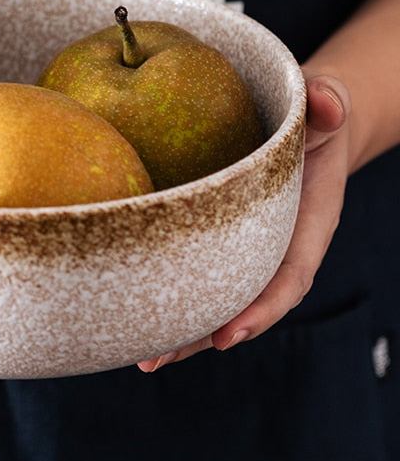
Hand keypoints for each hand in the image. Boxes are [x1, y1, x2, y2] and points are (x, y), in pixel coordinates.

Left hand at [137, 72, 350, 371]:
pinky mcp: (217, 235)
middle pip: (241, 301)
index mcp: (305, 224)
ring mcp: (245, 244)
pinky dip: (169, 290)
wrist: (303, 121)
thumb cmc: (314, 116)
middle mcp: (273, 244)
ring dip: (178, 328)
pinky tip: (131, 309)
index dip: (260, 308)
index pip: (287, 275)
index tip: (227, 334)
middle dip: (201, 335)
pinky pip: (195, 267)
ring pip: (214, 294)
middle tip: (155, 357)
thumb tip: (327, 103)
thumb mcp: (326, 105)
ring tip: (137, 353)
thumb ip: (329, 105)